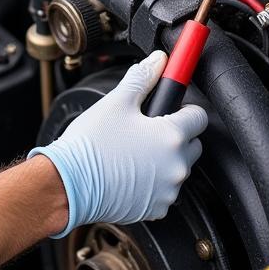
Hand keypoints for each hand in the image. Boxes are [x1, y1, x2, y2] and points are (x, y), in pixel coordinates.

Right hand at [28, 51, 207, 236]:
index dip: (184, 108)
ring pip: (178, 167)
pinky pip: (165, 190)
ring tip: (135, 152)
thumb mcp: (117, 101)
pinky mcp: (157, 209)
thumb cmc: (91, 144)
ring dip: (165, 159)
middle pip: (192, 143)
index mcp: (171, 136)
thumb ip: (143, 77)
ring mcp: (168, 190)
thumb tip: (158, 60)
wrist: (69, 184)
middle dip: (176, 134)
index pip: (199, 116)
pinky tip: (132, 172)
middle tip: (148, 129)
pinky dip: (154, 182)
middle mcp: (176, 166)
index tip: (172, 107)